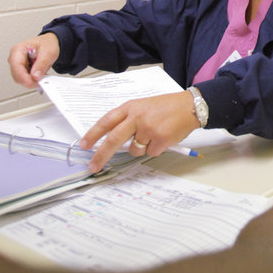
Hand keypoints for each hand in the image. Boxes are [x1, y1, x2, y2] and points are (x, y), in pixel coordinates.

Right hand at [8, 33, 60, 87]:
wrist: (48, 43)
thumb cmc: (46, 44)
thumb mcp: (48, 53)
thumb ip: (41, 65)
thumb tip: (35, 76)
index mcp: (18, 49)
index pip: (16, 66)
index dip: (24, 77)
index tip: (33, 82)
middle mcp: (14, 57)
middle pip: (17, 75)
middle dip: (29, 80)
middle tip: (41, 80)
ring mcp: (16, 64)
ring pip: (20, 79)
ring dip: (31, 80)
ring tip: (41, 74)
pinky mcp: (20, 70)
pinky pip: (24, 79)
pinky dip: (32, 80)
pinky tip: (39, 75)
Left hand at [79, 91, 199, 171]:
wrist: (189, 106)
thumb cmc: (166, 107)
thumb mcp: (142, 106)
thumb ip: (128, 120)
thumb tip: (114, 141)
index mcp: (130, 107)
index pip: (106, 121)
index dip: (93, 134)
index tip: (84, 145)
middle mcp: (137, 118)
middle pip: (113, 140)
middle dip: (101, 155)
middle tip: (93, 166)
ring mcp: (148, 129)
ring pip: (134, 150)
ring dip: (140, 148)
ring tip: (153, 135)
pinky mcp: (159, 140)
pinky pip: (150, 153)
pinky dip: (155, 149)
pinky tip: (163, 137)